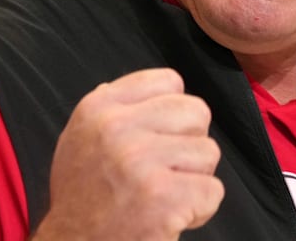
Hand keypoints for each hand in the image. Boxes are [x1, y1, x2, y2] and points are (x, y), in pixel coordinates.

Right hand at [31, 68, 223, 239]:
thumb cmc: (83, 197)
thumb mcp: (81, 138)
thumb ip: (115, 108)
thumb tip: (152, 87)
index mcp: (99, 107)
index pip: (169, 81)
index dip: (174, 111)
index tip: (161, 136)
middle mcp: (117, 128)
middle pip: (197, 111)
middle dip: (190, 142)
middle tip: (167, 170)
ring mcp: (141, 162)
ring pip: (208, 151)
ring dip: (194, 178)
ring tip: (164, 194)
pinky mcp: (164, 198)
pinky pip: (213, 190)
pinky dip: (200, 209)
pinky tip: (170, 216)